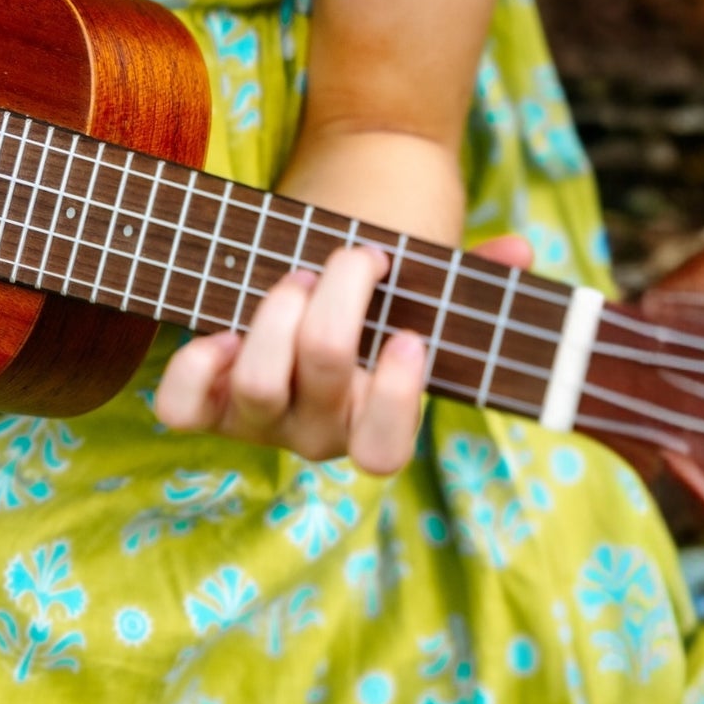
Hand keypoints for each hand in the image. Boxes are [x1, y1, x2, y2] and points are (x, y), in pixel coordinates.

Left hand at [154, 234, 532, 473]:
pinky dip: (194, 366)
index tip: (406, 336)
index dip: (393, 399)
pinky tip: (218, 332)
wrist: (293, 322)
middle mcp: (313, 435)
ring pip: (259, 382)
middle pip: (326, 374)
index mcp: (371, 424)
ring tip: (296, 277)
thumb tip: (521, 251)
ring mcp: (255, 424)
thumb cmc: (367, 316)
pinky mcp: (203, 409)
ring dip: (278, 314)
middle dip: (339, 301)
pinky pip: (182, 407)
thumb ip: (471, 284)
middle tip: (352, 258)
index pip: (383, 452)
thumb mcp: (419, 301)